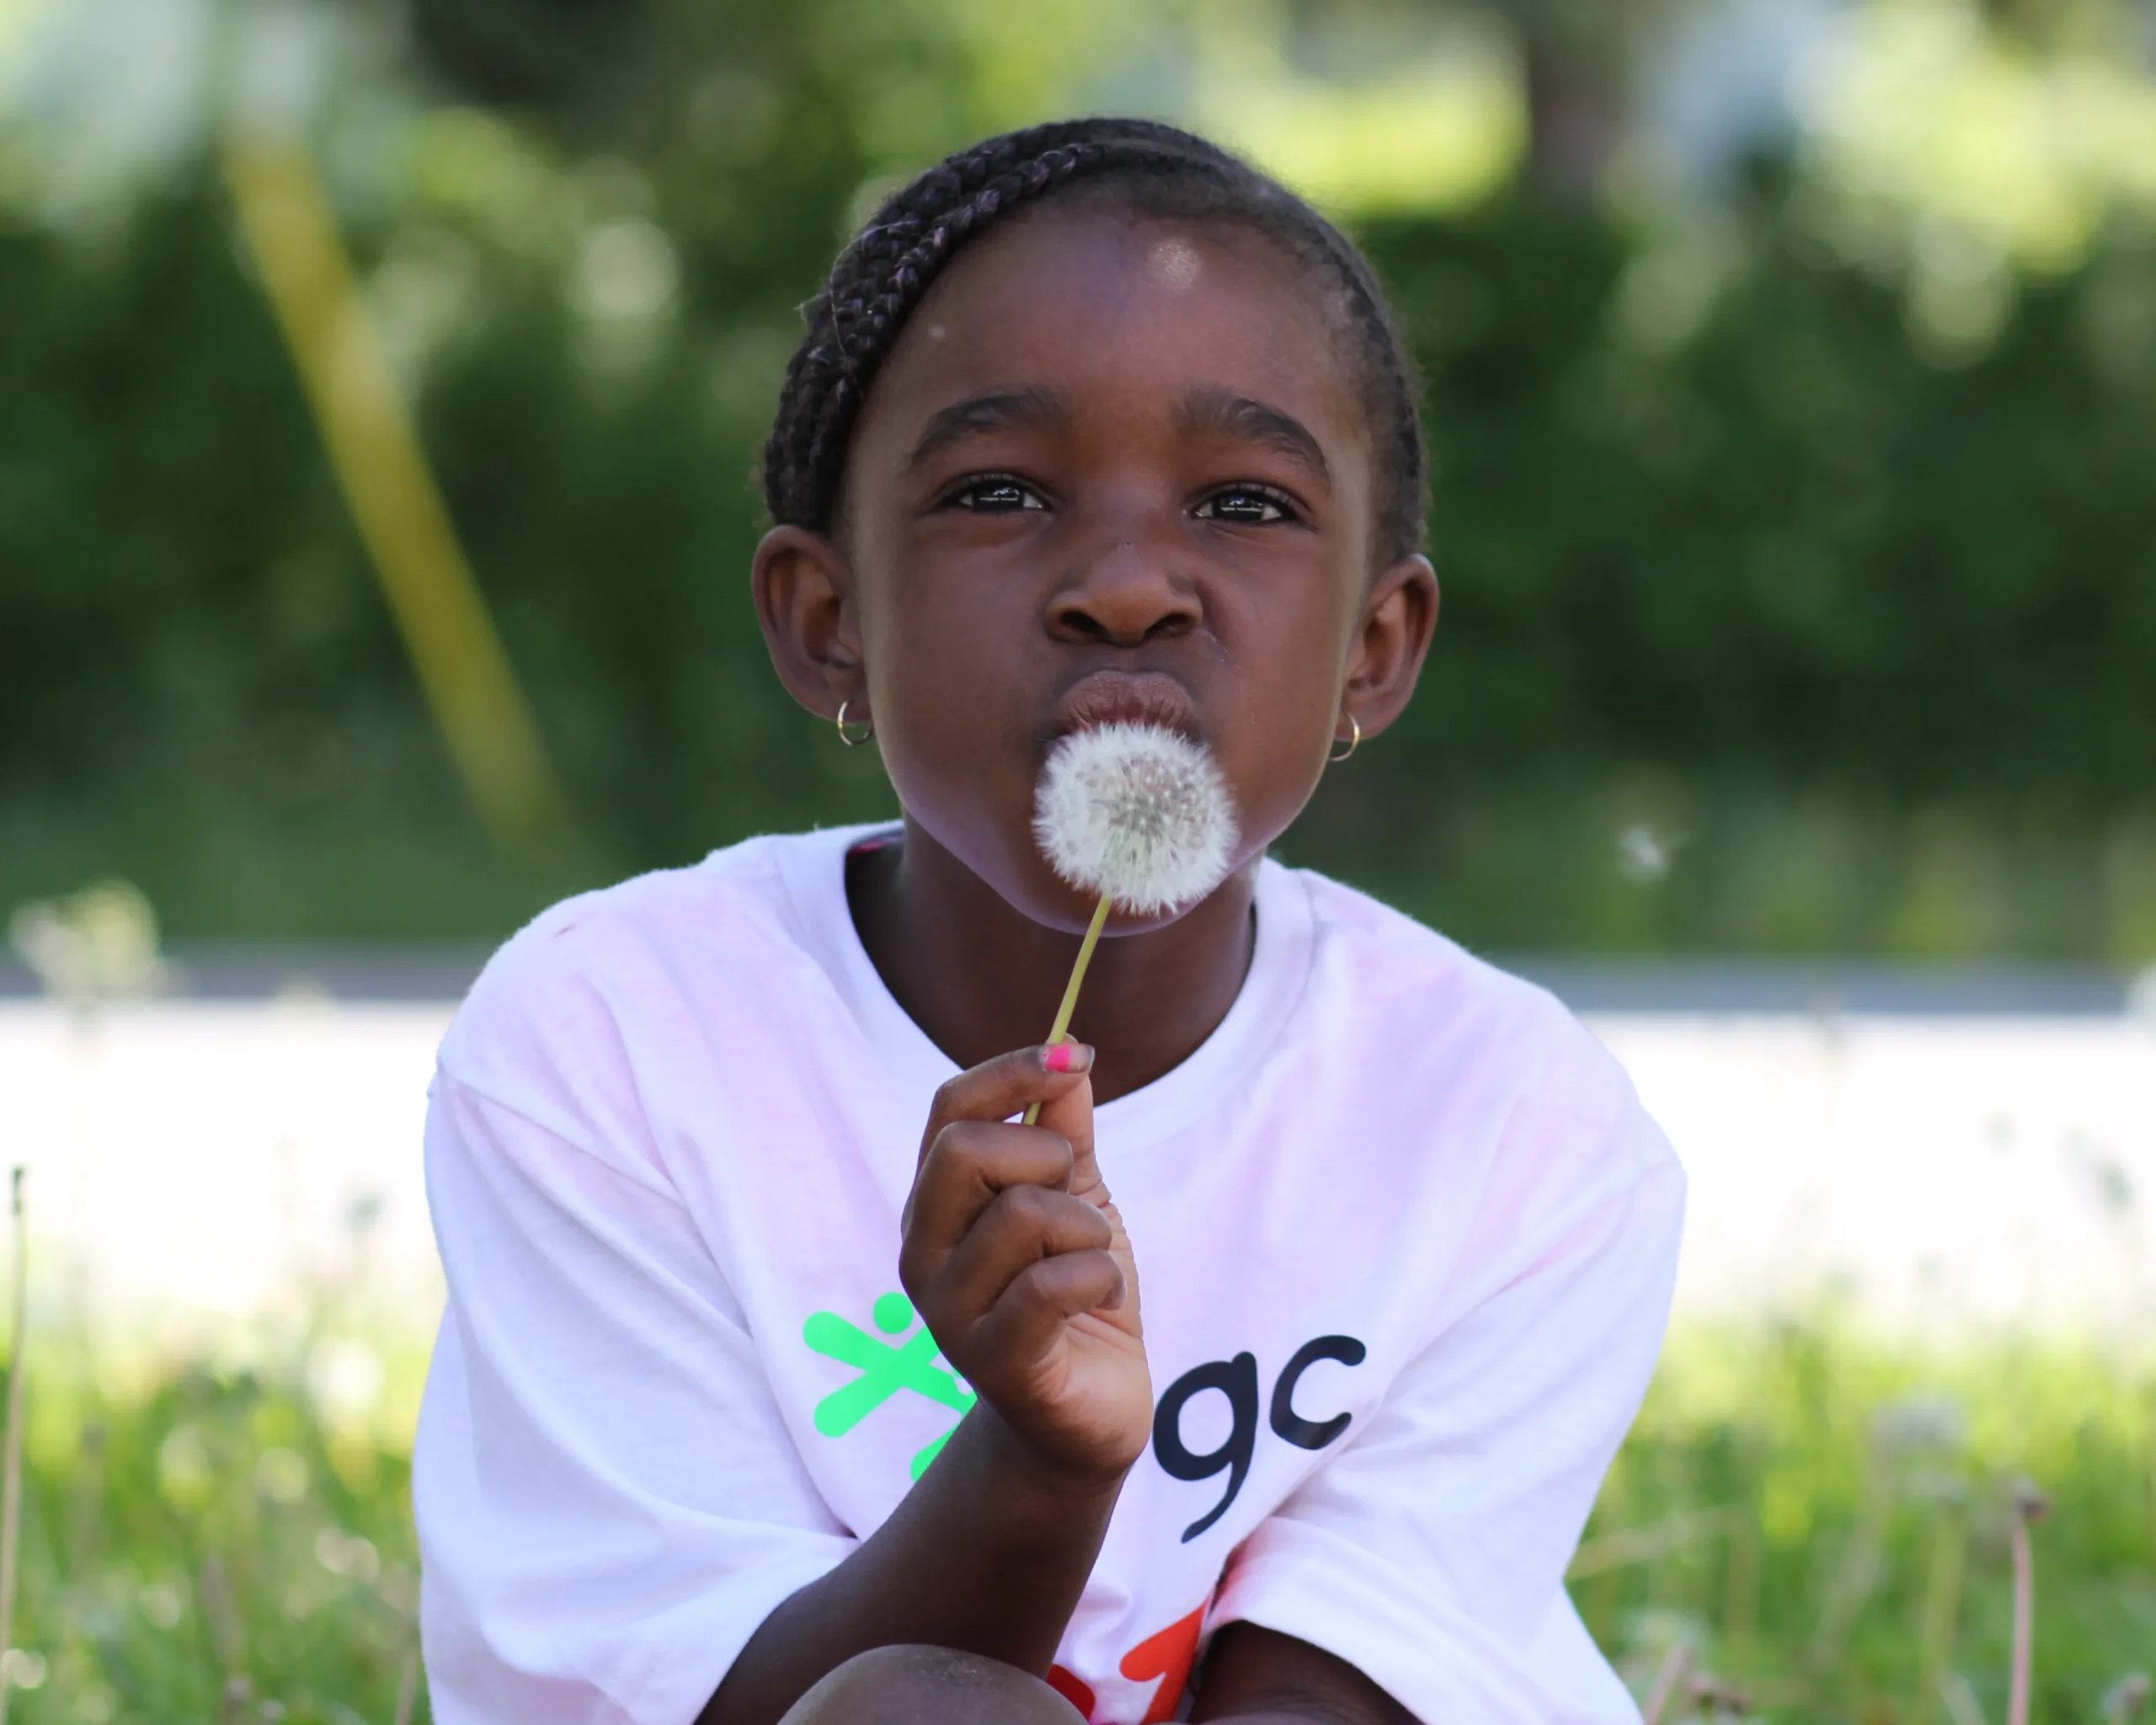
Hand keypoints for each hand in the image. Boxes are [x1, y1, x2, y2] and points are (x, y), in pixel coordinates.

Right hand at [900, 1044, 1150, 1485]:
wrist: (1086, 1418)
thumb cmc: (1074, 1301)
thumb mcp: (1077, 1200)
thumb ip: (1064, 1130)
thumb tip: (1071, 1050)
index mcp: (935, 1204)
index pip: (949, 1108)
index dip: (1013, 1069)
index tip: (1075, 1060)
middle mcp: (923, 1252)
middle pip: (966, 1149)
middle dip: (1048, 1158)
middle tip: (1076, 1206)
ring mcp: (949, 1311)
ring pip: (1026, 1212)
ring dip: (1089, 1231)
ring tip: (1091, 1267)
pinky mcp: (994, 1360)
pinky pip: (1055, 1280)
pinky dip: (1102, 1278)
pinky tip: (1102, 1303)